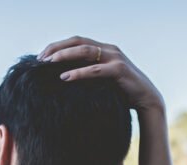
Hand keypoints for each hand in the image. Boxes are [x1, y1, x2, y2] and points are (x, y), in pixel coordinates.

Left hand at [38, 36, 164, 112]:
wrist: (147, 100)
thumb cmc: (122, 93)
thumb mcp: (101, 82)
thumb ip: (87, 76)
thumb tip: (62, 80)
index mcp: (103, 49)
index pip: (76, 41)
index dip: (58, 46)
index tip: (40, 56)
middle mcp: (109, 49)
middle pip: (78, 42)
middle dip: (57, 48)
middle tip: (40, 59)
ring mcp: (115, 58)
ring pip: (86, 51)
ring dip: (65, 56)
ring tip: (48, 64)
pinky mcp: (120, 70)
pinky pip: (96, 70)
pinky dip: (79, 73)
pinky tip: (65, 77)